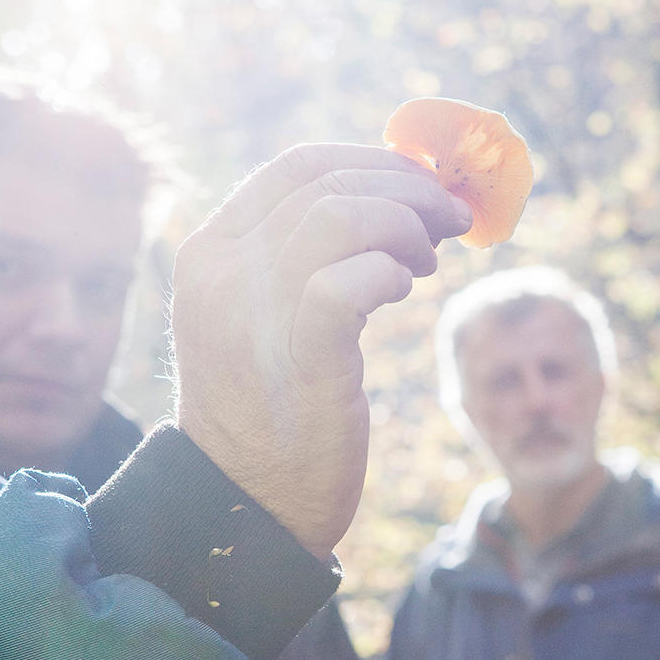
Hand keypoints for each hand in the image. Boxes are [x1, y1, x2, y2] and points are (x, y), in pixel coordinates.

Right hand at [169, 143, 471, 557]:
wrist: (246, 497)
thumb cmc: (276, 405)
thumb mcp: (270, 314)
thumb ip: (306, 259)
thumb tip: (389, 204)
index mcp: (209, 251)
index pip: (297, 168)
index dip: (375, 162)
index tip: (424, 186)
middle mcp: (221, 271)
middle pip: (328, 184)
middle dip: (408, 191)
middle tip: (449, 222)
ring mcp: (252, 311)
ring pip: (340, 216)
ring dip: (406, 225)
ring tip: (427, 261)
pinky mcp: (299, 354)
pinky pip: (350, 280)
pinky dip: (390, 272)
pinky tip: (403, 292)